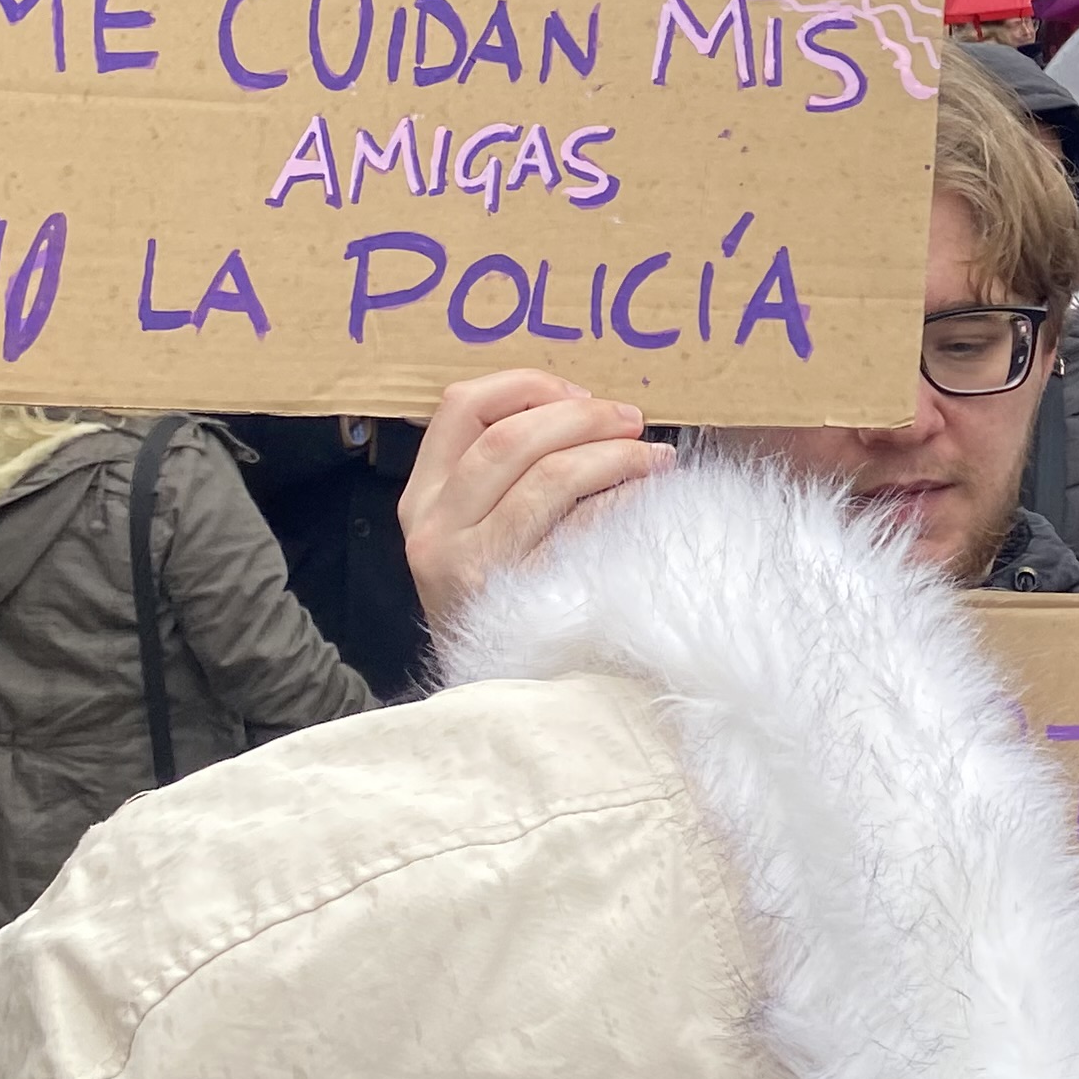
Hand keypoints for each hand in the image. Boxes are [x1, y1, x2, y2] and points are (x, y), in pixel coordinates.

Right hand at [401, 372, 676, 631]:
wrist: (498, 691)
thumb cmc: (502, 595)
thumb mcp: (475, 530)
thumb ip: (503, 472)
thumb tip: (585, 408)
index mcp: (424, 496)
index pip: (461, 406)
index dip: (528, 386)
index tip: (579, 393)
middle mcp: (436, 528)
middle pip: (511, 437)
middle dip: (584, 416)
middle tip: (632, 421)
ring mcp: (473, 565)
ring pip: (549, 475)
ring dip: (615, 454)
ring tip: (654, 458)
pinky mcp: (517, 597)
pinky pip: (583, 527)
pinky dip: (623, 500)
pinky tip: (647, 497)